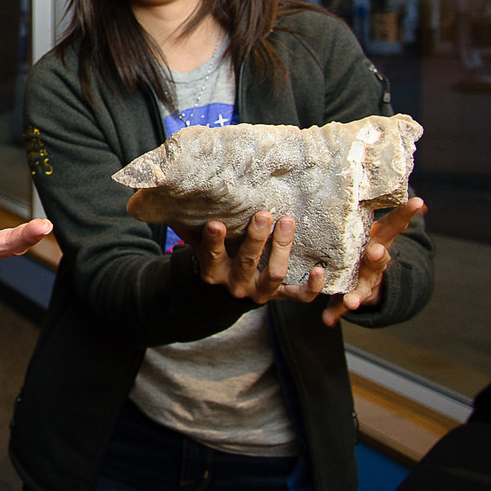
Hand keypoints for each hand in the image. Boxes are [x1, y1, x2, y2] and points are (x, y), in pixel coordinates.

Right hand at [179, 211, 326, 303]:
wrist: (222, 296)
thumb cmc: (212, 260)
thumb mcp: (197, 246)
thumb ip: (187, 225)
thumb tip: (169, 194)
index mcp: (212, 272)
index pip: (211, 255)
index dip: (214, 241)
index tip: (217, 223)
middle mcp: (235, 284)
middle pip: (247, 261)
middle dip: (256, 238)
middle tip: (264, 213)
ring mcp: (259, 292)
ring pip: (274, 273)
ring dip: (282, 248)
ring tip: (287, 222)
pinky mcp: (279, 296)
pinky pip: (297, 296)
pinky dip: (311, 287)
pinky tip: (320, 271)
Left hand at [323, 197, 426, 325]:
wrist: (372, 282)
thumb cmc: (367, 248)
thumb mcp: (378, 232)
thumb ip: (395, 220)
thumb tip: (424, 204)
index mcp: (379, 241)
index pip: (394, 225)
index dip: (406, 214)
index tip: (419, 203)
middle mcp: (375, 263)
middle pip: (379, 259)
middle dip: (378, 256)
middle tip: (377, 251)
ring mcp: (365, 282)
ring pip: (362, 288)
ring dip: (357, 295)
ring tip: (352, 302)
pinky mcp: (352, 296)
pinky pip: (340, 305)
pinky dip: (334, 312)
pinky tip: (327, 320)